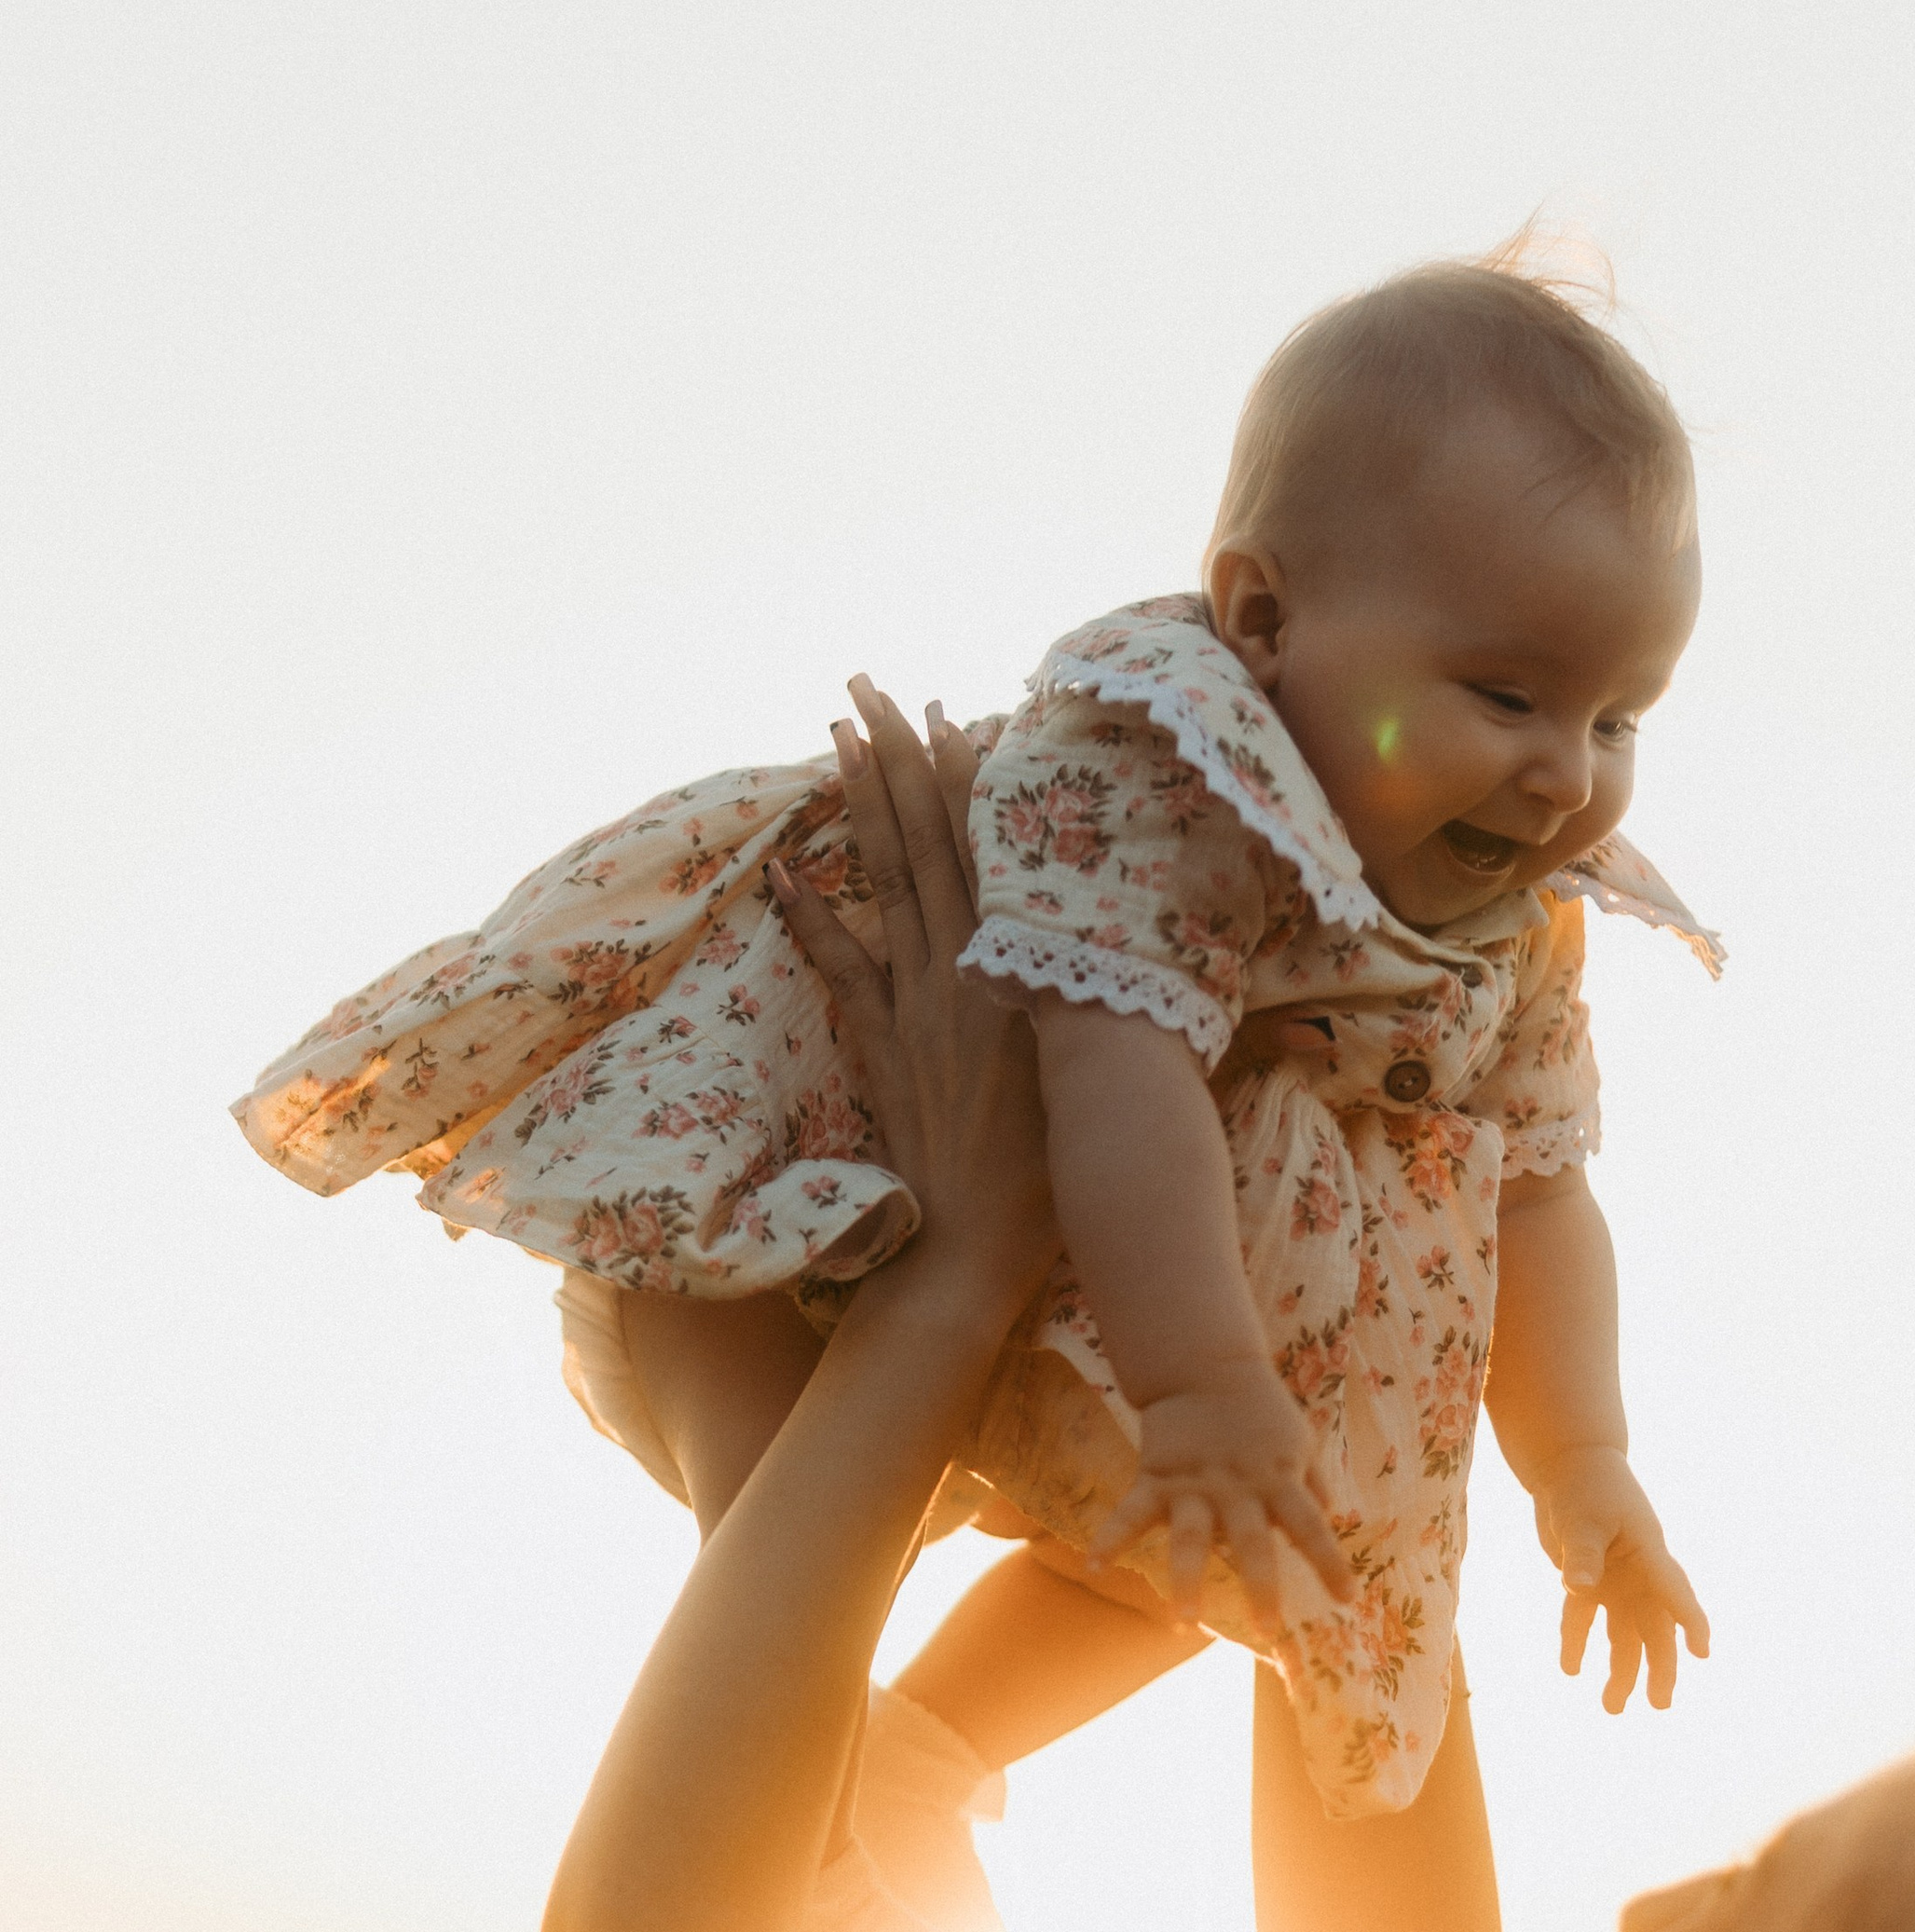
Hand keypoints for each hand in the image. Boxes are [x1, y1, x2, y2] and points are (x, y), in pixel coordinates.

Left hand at [765, 679, 1053, 1312]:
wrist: (982, 1244)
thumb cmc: (1057, 1168)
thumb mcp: (1090, 1062)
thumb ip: (1087, 993)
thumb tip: (1112, 932)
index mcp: (1021, 967)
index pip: (985, 847)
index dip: (961, 774)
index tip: (943, 709)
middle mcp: (964, 970)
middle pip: (926, 840)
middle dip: (894, 757)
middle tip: (867, 687)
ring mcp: (916, 1004)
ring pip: (886, 880)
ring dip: (858, 803)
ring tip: (835, 734)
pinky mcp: (882, 1044)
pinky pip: (841, 966)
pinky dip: (812, 916)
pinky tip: (785, 869)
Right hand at [1091, 1352, 1356, 1629]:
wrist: (1205, 1366)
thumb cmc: (1260, 1410)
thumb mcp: (1299, 1440)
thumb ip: (1312, 1480)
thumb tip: (1331, 1515)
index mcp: (1278, 1479)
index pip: (1311, 1526)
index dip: (1329, 1563)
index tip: (1347, 1600)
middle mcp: (1237, 1487)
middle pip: (1252, 1542)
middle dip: (1260, 1587)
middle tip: (1267, 1629)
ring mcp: (1193, 1485)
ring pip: (1189, 1538)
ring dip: (1187, 1580)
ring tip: (1184, 1621)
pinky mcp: (1155, 1479)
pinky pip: (1129, 1514)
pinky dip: (1110, 1540)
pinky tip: (1094, 1568)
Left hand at [1535, 1444, 1710, 1711]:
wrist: (1568, 1467)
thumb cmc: (1584, 1485)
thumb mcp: (1582, 1517)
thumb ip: (1582, 1554)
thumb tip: (1577, 1589)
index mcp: (1648, 1552)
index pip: (1674, 1590)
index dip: (1690, 1620)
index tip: (1704, 1652)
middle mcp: (1638, 1574)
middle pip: (1656, 1626)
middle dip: (1660, 1666)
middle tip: (1661, 1704)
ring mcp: (1616, 1581)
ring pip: (1624, 1634)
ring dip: (1620, 1669)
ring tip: (1612, 1708)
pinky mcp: (1590, 1582)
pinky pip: (1584, 1620)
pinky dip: (1576, 1642)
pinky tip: (1569, 1669)